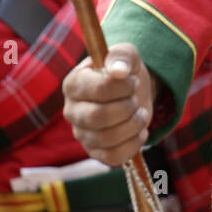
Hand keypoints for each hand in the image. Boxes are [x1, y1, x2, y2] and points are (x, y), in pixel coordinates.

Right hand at [62, 43, 157, 166]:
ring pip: (107, 139)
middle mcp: (71, 111)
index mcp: (73, 84)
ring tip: (140, 114)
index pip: (98, 89)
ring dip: (133, 125)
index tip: (132, 81)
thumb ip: (122, 56)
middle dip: (127, 108)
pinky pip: (113, 157)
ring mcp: (81, 134)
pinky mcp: (94, 151)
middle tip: (135, 99)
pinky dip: (133, 144)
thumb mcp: (126, 55)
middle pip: (98, 117)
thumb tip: (119, 72)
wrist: (131, 92)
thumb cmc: (123, 72)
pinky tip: (139, 131)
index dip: (123, 87)